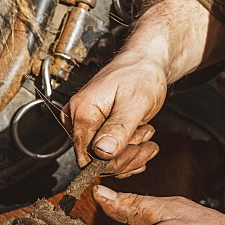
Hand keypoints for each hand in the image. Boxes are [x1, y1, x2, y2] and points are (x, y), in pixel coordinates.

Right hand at [63, 0, 224, 167]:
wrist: (144, 63)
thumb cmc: (140, 75)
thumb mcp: (135, 102)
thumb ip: (118, 128)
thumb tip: (103, 152)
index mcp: (82, 112)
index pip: (88, 158)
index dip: (115, 162)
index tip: (140, 150)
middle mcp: (77, 119)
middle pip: (96, 161)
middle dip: (126, 156)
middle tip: (148, 138)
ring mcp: (84, 124)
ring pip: (103, 159)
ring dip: (130, 153)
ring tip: (146, 132)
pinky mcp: (93, 128)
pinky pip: (106, 153)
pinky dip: (127, 152)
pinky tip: (141, 141)